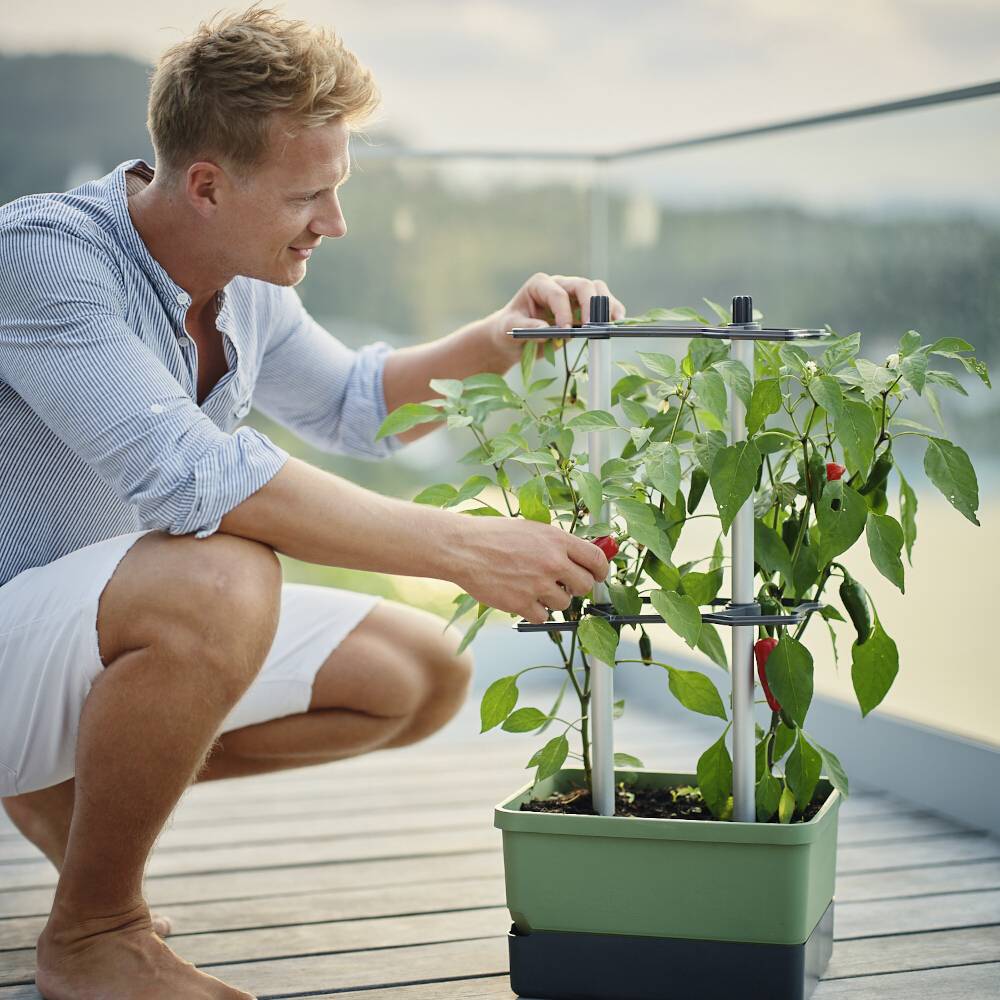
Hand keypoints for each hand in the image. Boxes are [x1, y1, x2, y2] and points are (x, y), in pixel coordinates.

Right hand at [449, 516, 609, 624]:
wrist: (463, 548)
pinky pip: (543, 617)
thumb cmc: (494, 536)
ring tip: (532, 587)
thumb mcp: (531, 529)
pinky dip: (534, 611)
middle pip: (585, 586)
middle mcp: (552, 562)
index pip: (596, 559)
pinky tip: (521, 597)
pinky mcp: (522, 603)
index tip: (597, 576)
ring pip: (564, 603)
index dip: (601, 571)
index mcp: (557, 540)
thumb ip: (557, 543)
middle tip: (562, 584)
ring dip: (552, 599)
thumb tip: (580, 557)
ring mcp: (538, 585)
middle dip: (576, 587)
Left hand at [486, 272, 626, 369]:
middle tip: (592, 327)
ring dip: (607, 304)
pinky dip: (612, 312)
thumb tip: (546, 330)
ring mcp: (574, 297)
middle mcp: (560, 285)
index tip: (565, 331)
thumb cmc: (508, 330)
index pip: (557, 293)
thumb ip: (526, 328)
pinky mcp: (583, 310)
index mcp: (540, 285)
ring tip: (612, 322)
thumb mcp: (510, 329)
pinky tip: (616, 323)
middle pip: (583, 286)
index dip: (564, 311)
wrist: (513, 339)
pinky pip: (602, 305)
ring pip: (597, 290)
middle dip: (591, 305)